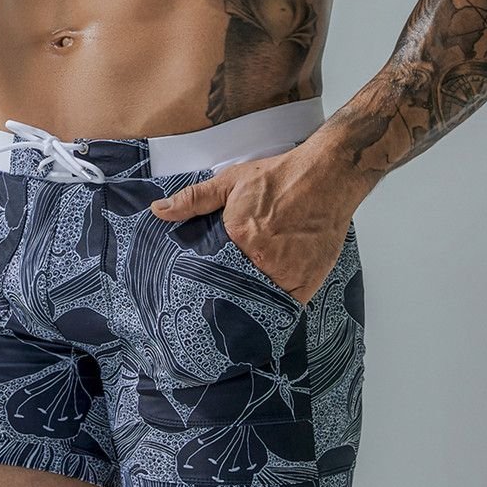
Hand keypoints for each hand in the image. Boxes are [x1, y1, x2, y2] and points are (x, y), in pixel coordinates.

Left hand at [150, 140, 372, 305]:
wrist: (327, 175)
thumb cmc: (280, 178)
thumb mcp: (231, 182)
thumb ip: (193, 200)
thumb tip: (158, 211)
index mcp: (240, 239)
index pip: (212, 273)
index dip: (204, 283)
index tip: (197, 292)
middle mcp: (263, 260)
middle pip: (236, 291)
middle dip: (225, 298)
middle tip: (214, 306)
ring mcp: (287, 274)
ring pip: (259, 303)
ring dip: (249, 305)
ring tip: (236, 311)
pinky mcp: (307, 282)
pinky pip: (285, 307)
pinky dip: (274, 308)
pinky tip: (264, 308)